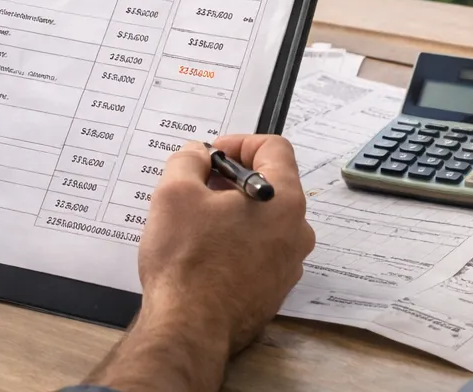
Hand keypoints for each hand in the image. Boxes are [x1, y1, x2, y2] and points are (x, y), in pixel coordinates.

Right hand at [83, 135, 314, 391]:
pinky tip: (204, 251)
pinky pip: (259, 250)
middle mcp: (297, 232)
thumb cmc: (187, 262)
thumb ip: (189, 159)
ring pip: (264, 220)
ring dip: (234, 211)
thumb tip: (198, 155)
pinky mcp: (273, 290)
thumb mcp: (175, 193)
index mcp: (284, 200)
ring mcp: (288, 265)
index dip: (239, 143)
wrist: (190, 330)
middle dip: (233, 178)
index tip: (210, 156)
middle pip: (270, 185)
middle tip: (198, 185)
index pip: (274, 148)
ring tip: (196, 221)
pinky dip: (236, 241)